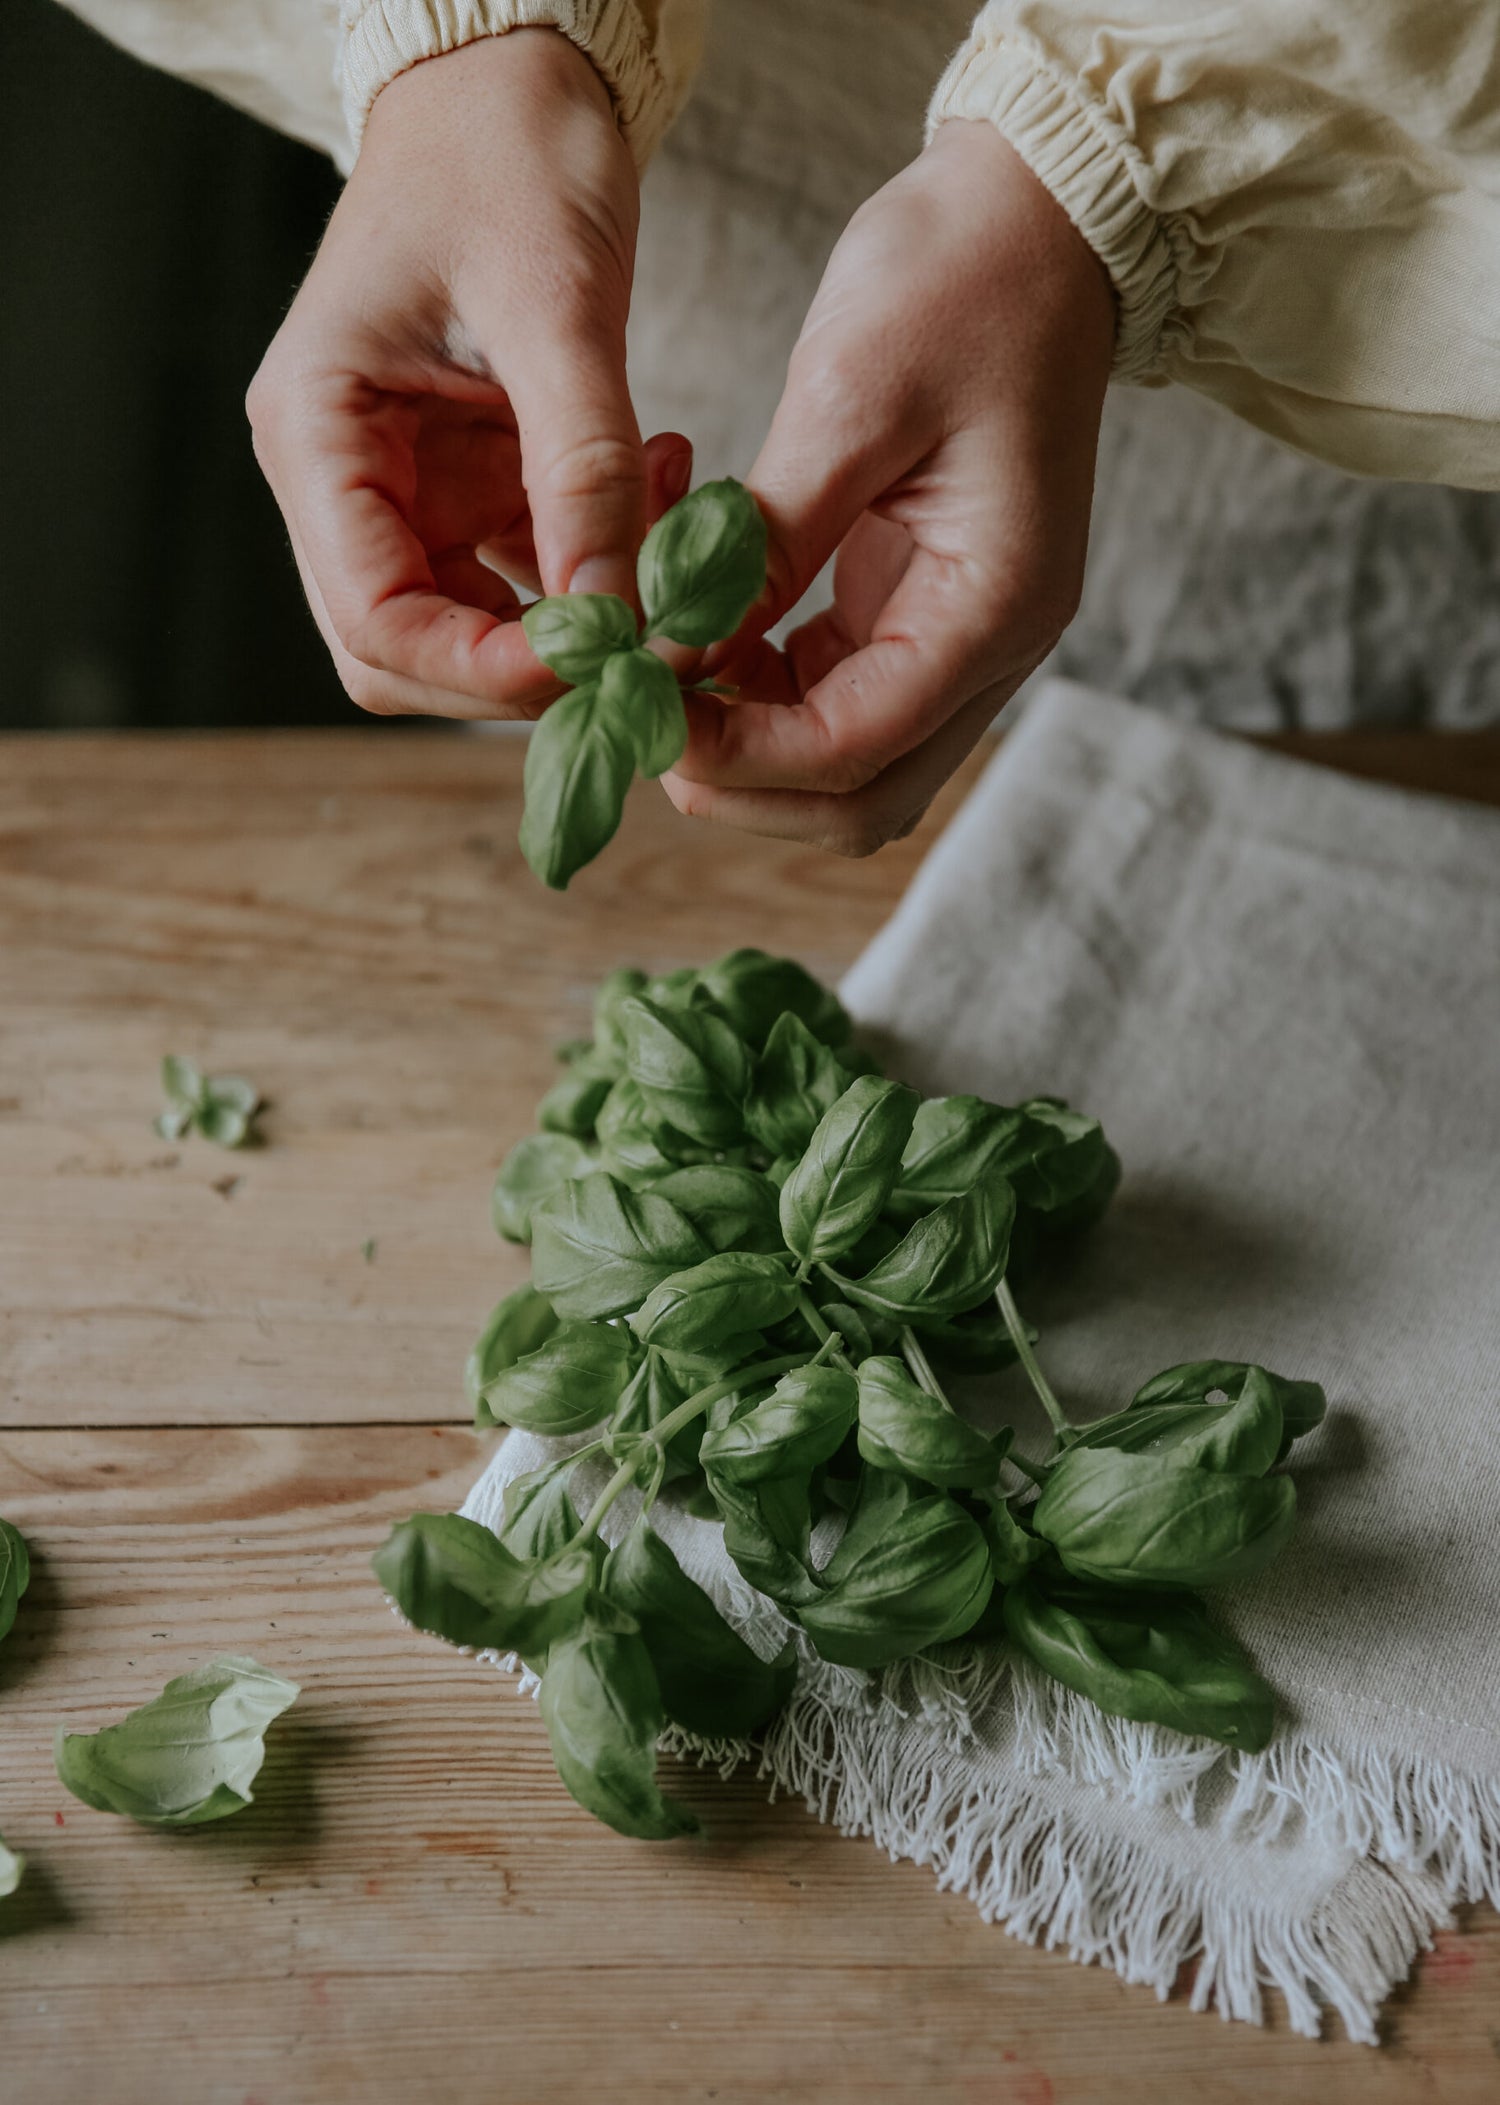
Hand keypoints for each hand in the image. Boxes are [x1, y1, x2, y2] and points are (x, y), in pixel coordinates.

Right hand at [247, 30, 690, 720]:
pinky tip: (665, 502)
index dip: (480, 669)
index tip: (595, 663)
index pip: (372, 619)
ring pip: (469, 630)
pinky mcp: (466, 483)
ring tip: (669, 546)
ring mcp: (403, 486)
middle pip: (406, 652)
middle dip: (524, 672)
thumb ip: (584, 469)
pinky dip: (599, 570)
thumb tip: (616, 616)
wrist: (513, 78)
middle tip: (644, 645)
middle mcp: (342, 476)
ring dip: (574, 624)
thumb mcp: (557, 304)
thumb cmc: (506, 152)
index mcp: (315, 430)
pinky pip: (525, 575)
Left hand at [663, 121, 1115, 853]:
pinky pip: (844, 703)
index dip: (737, 756)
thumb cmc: (959, 280)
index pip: (856, 746)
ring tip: (658, 687)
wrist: (1040, 217)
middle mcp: (994, 646)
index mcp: (995, 603)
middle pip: (863, 798)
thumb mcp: (847, 398)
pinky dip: (767, 701)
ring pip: (852, 766)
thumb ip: (765, 541)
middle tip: (638, 725)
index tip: (637, 714)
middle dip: (743, 784)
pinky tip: (702, 647)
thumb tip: (674, 650)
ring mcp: (966, 636)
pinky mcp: (928, 611)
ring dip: (750, 753)